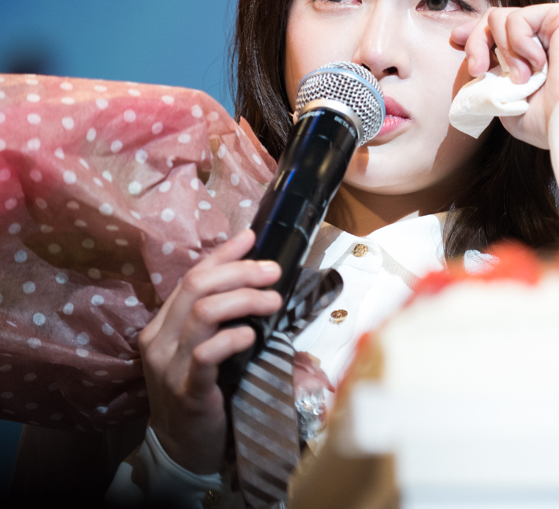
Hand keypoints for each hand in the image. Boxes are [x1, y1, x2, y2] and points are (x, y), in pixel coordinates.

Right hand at [139, 229, 281, 474]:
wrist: (183, 446)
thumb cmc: (201, 390)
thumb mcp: (204, 347)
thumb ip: (219, 316)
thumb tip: (254, 278)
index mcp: (163, 324)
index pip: (191, 276)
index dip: (222, 254)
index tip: (252, 237)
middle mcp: (159, 340)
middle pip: (197, 287)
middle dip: (240, 272)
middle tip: (273, 272)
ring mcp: (169, 365)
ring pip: (203, 313)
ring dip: (244, 300)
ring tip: (273, 302)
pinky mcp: (187, 390)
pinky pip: (207, 354)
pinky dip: (233, 338)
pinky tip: (253, 336)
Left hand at [451, 2, 558, 148]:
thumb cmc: (545, 121)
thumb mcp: (504, 99)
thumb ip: (488, 74)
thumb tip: (467, 48)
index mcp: (532, 52)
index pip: (496, 29)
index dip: (474, 33)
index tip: (455, 40)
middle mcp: (545, 34)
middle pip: (493, 18)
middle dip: (477, 42)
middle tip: (478, 70)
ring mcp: (555, 22)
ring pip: (501, 16)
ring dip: (504, 52)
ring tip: (522, 78)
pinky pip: (519, 17)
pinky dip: (519, 43)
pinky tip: (539, 64)